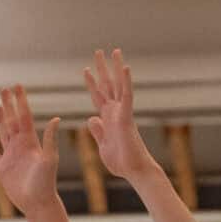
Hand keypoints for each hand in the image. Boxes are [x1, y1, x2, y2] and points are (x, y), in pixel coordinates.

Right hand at [0, 85, 62, 216]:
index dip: (20, 101)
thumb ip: (49, 139)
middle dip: (9, 105)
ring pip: (4, 133)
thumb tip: (55, 118)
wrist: (38, 203)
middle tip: (4, 89)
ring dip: (1, 120)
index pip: (24, 116)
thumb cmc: (46, 183)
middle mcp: (21, 146)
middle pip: (12, 121)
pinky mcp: (2, 169)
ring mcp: (11, 156)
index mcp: (30, 142)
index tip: (17, 86)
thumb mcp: (49, 159)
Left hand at [82, 47, 151, 183]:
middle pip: (108, 85)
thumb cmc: (121, 162)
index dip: (92, 82)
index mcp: (107, 119)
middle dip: (102, 68)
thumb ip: (97, 131)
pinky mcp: (127, 117)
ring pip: (119, 85)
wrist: (134, 171)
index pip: (98, 96)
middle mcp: (115, 112)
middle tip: (98, 51)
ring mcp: (122, 113)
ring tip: (113, 50)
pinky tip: (125, 67)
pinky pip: (127, 96)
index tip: (87, 69)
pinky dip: (126, 81)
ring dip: (115, 67)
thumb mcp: (103, 145)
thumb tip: (92, 118)